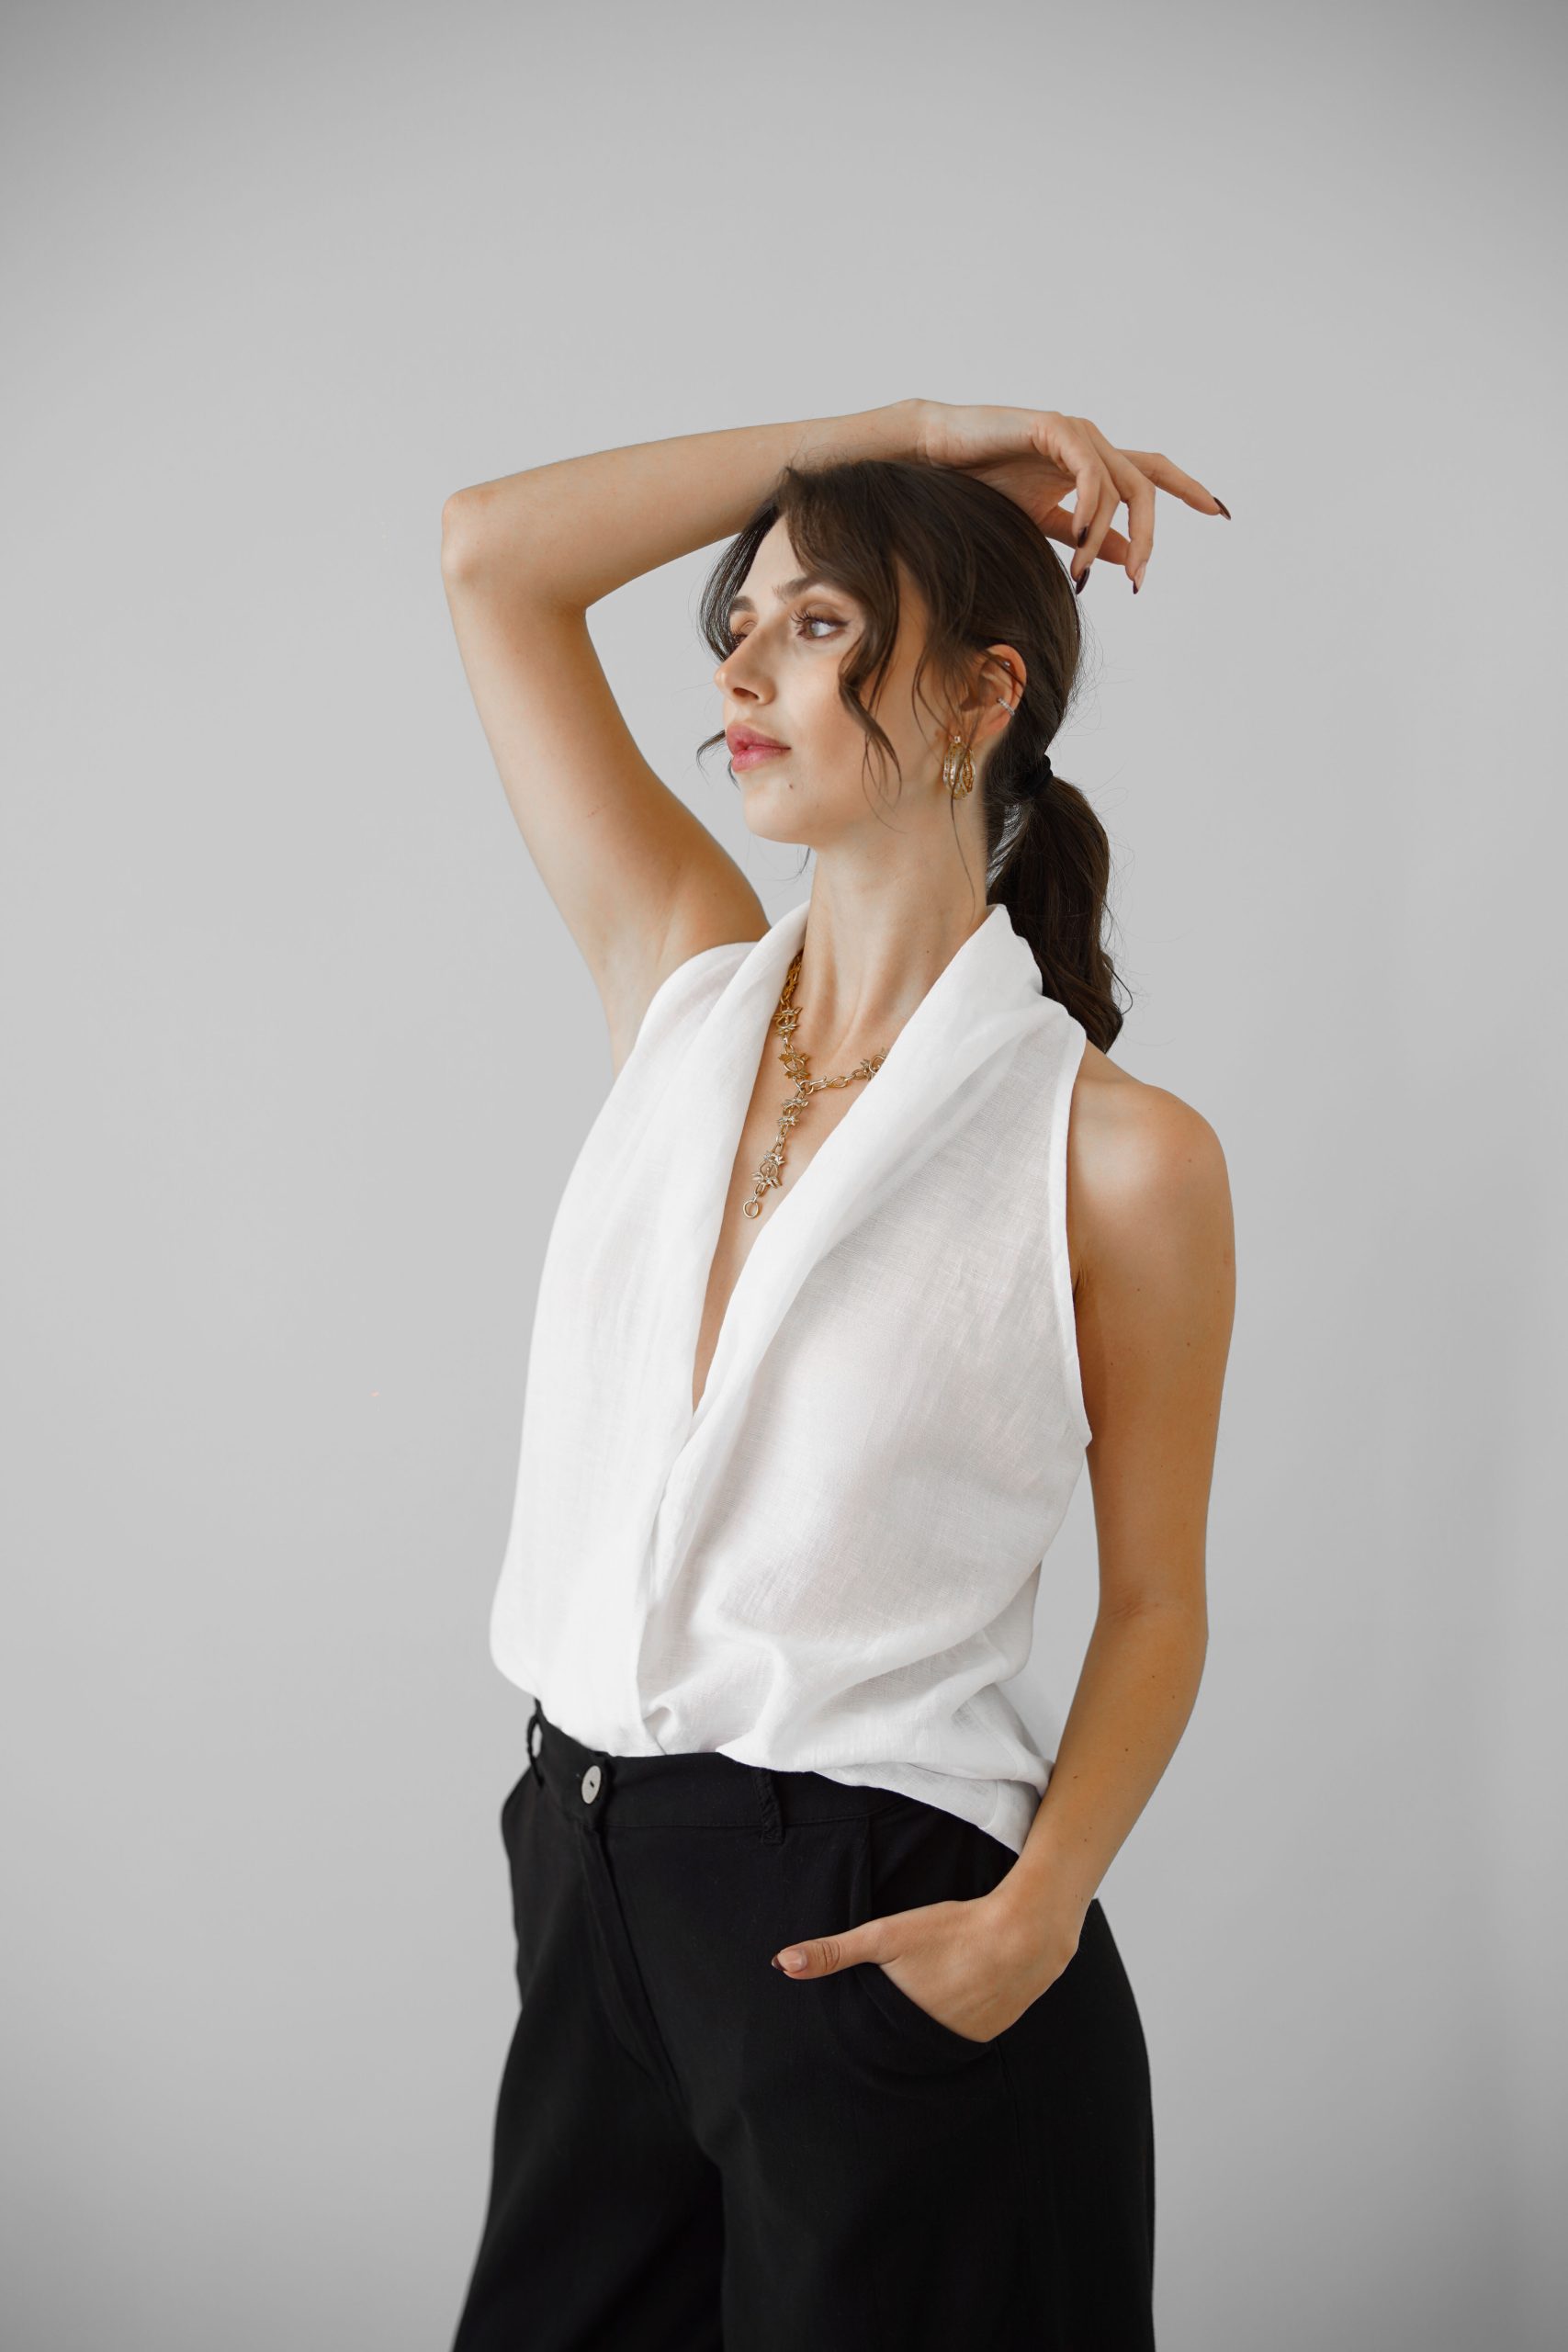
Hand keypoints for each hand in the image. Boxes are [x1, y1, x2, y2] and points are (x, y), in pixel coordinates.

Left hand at [771, 1885, 1084, 2042]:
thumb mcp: (885, 1935)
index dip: (860, 2025)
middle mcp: (927, 2046)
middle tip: (901, 1995)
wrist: (1022, 1937)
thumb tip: (782, 1964)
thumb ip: (834, 1952)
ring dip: (924, 2023)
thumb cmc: (949, 1931)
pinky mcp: (988, 2036)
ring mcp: (961, 2045)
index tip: (857, 2015)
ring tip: (931, 1990)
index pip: (865, 2039)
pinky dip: (953, 2018)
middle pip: (898, 2041)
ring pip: (929, 2038)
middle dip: (891, 2027)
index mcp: (898, 2025)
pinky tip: (959, 1992)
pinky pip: (959, 2034)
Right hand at [912, 399, 1228, 592]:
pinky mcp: (1054, 428)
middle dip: (1149, 535)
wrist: (935, 460)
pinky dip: (1092, 508)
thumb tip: (1125, 560)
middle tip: (1139, 580)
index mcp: (1093, 463)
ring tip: (1083, 574)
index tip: (1219, 511)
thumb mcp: (1043, 521)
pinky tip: (1082, 539)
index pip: (1152, 475)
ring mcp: (1076, 433)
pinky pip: (1090, 472)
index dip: (1188, 488)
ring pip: (1120, 486)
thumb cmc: (981, 485)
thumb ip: (1084, 538)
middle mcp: (1092, 443)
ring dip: (1107, 537)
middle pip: (1146, 486)